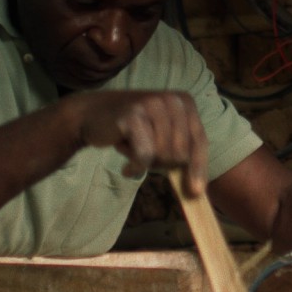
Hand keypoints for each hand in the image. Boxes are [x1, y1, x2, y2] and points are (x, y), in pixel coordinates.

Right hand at [68, 90, 207, 196]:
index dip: (198, 168)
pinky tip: (127, 168)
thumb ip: (181, 152)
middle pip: (181, 153)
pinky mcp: (133, 116)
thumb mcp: (162, 135)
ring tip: (133, 150)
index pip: (199, 141)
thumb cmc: (132, 129)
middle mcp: (171, 100)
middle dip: (162, 163)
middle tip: (145, 156)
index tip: (196, 192)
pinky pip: (144, 156)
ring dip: (146, 162)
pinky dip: (135, 167)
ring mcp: (152, 105)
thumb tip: (199, 190)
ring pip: (163, 155)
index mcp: (185, 101)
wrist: (92, 114)